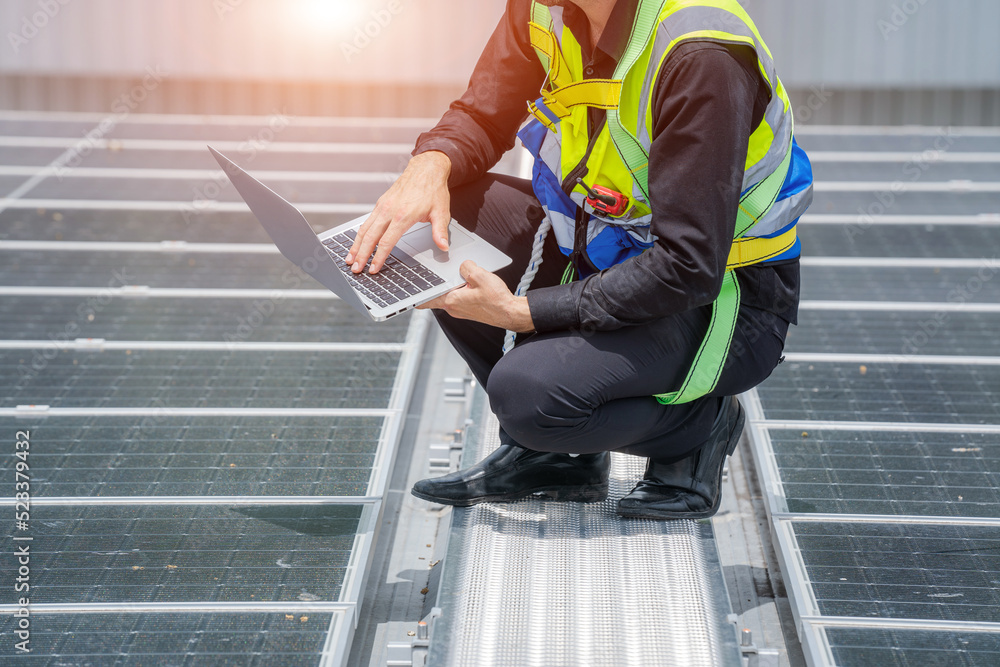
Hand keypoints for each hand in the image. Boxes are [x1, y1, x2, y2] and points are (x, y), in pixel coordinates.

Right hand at [346, 150, 451, 273]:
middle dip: (361, 255)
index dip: (378, 257)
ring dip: (356, 246)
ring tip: (349, 259)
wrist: (426, 169)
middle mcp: (389, 211)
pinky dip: (359, 234)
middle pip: (370, 237)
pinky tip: (357, 243)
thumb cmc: (433, 190)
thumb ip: (440, 231)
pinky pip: (366, 222)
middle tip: (355, 269)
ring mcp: (382, 206)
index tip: (374, 269)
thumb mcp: (441, 212)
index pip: (386, 241)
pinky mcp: (380, 204)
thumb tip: (444, 247)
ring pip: (364, 229)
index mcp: (403, 215)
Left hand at [418, 260, 534, 332]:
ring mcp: (461, 311)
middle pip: (437, 296)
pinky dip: (460, 291)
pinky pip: (459, 299)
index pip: (425, 300)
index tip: (406, 292)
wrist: (510, 313)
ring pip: (449, 296)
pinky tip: (470, 285)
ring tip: (460, 278)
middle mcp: (454, 309)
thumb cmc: (497, 300)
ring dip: (450, 287)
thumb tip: (463, 265)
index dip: (414, 296)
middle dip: (435, 285)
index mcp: (451, 301)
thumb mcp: (480, 276)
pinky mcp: (469, 311)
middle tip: (434, 276)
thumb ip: (466, 267)